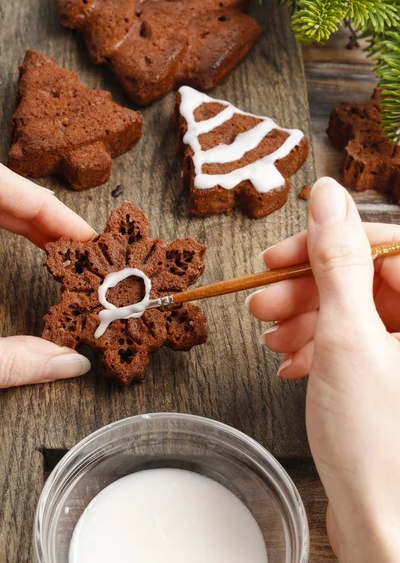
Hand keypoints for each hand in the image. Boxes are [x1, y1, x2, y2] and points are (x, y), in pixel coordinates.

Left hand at [0, 165, 94, 387]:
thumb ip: (8, 361)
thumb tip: (72, 364)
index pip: (4, 185)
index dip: (54, 211)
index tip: (92, 240)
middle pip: (3, 192)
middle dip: (52, 222)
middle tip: (91, 252)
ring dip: (34, 225)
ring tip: (69, 252)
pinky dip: (12, 228)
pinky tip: (36, 252)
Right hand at [247, 178, 399, 561]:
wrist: (386, 528)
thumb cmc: (378, 444)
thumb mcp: (348, 339)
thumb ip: (337, 262)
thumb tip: (328, 197)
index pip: (388, 243)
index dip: (331, 241)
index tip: (284, 252)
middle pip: (366, 277)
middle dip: (308, 286)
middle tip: (263, 299)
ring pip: (354, 310)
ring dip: (306, 318)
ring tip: (271, 338)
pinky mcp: (391, 375)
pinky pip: (352, 341)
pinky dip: (317, 346)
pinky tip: (292, 362)